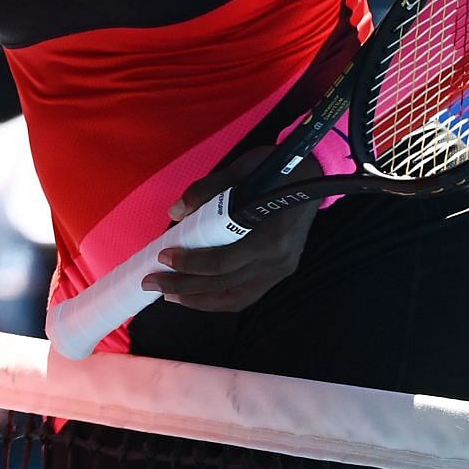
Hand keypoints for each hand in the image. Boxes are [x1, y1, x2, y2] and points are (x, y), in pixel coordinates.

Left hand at [142, 146, 320, 313]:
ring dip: (199, 299)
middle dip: (183, 287)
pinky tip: (199, 295)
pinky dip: (220, 298)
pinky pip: (247, 294)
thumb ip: (207, 191)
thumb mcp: (240, 169)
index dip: (189, 263)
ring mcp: (282, 269)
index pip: (222, 261)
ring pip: (235, 297)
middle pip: (224, 285)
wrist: (317, 174)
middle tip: (151, 283)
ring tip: (171, 296)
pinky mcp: (282, 271)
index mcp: (268, 235)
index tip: (162, 256)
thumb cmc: (277, 168)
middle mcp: (277, 260)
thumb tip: (175, 211)